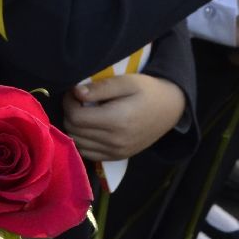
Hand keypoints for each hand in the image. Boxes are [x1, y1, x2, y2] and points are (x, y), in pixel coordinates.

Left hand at [63, 74, 185, 160]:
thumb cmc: (148, 91)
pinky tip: (88, 127)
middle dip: (69, 113)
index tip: (74, 92)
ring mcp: (116, 152)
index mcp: (117, 121)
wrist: (170, 109)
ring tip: (83, 112)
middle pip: (74, 130)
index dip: (68, 102)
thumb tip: (76, 92)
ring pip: (78, 143)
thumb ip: (100, 88)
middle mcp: (115, 141)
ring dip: (74, 127)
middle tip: (77, 100)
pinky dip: (81, 140)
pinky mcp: (118, 157)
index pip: (75, 117)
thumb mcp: (126, 82)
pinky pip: (88, 153)